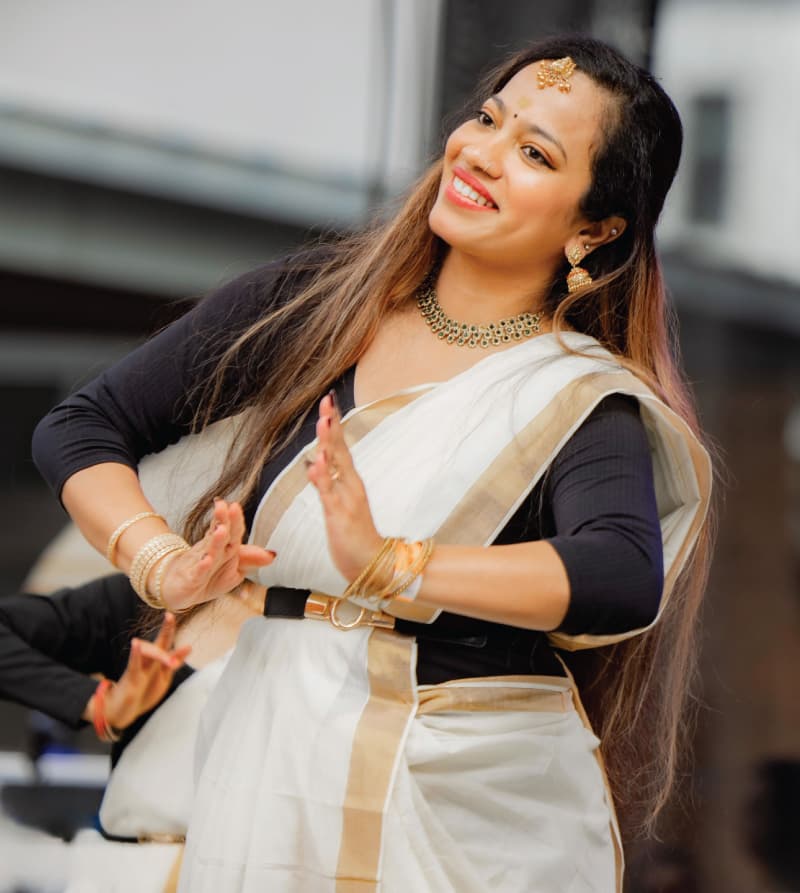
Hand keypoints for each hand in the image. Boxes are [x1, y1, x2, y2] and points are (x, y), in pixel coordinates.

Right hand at [100, 613, 190, 730]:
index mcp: (156, 660)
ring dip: (161, 655)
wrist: (122, 710)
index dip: (168, 628)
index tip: (170, 614)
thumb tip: (189, 646)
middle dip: (166, 631)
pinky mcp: (131, 679)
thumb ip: (174, 662)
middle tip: (170, 618)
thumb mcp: (163, 676)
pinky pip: (133, 664)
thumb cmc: (143, 691)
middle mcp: (148, 661)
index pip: (164, 641)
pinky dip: (135, 654)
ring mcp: (139, 669)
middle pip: (158, 643)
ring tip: (171, 662)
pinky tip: (136, 644)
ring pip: (149, 654)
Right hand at [154, 499, 275, 611]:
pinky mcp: (189, 580)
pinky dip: (202, 567)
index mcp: (221, 546)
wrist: (178, 590)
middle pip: (217, 534)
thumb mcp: (232, 569)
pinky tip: (207, 560)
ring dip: (215, 540)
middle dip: (223, 520)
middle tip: (227, 507)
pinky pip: (197, 572)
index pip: (229, 530)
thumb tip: (273, 555)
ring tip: (221, 530)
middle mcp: (209, 550)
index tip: (235, 506)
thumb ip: (249, 559)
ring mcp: (198, 564)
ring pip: (209, 550)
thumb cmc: (207, 576)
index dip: (233, 519)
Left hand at [307, 391, 382, 580]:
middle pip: (339, 449)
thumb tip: (315, 462)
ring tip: (324, 421)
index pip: (339, 447)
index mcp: (349, 481)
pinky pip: (328, 494)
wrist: (371, 564)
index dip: (333, 425)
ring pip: (336, 466)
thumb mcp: (338, 503)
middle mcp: (350, 485)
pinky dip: (322, 478)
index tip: (328, 402)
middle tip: (327, 400)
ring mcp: (346, 499)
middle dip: (332, 424)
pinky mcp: (340, 516)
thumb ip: (328, 482)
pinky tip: (316, 462)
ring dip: (329, 443)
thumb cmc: (355, 534)